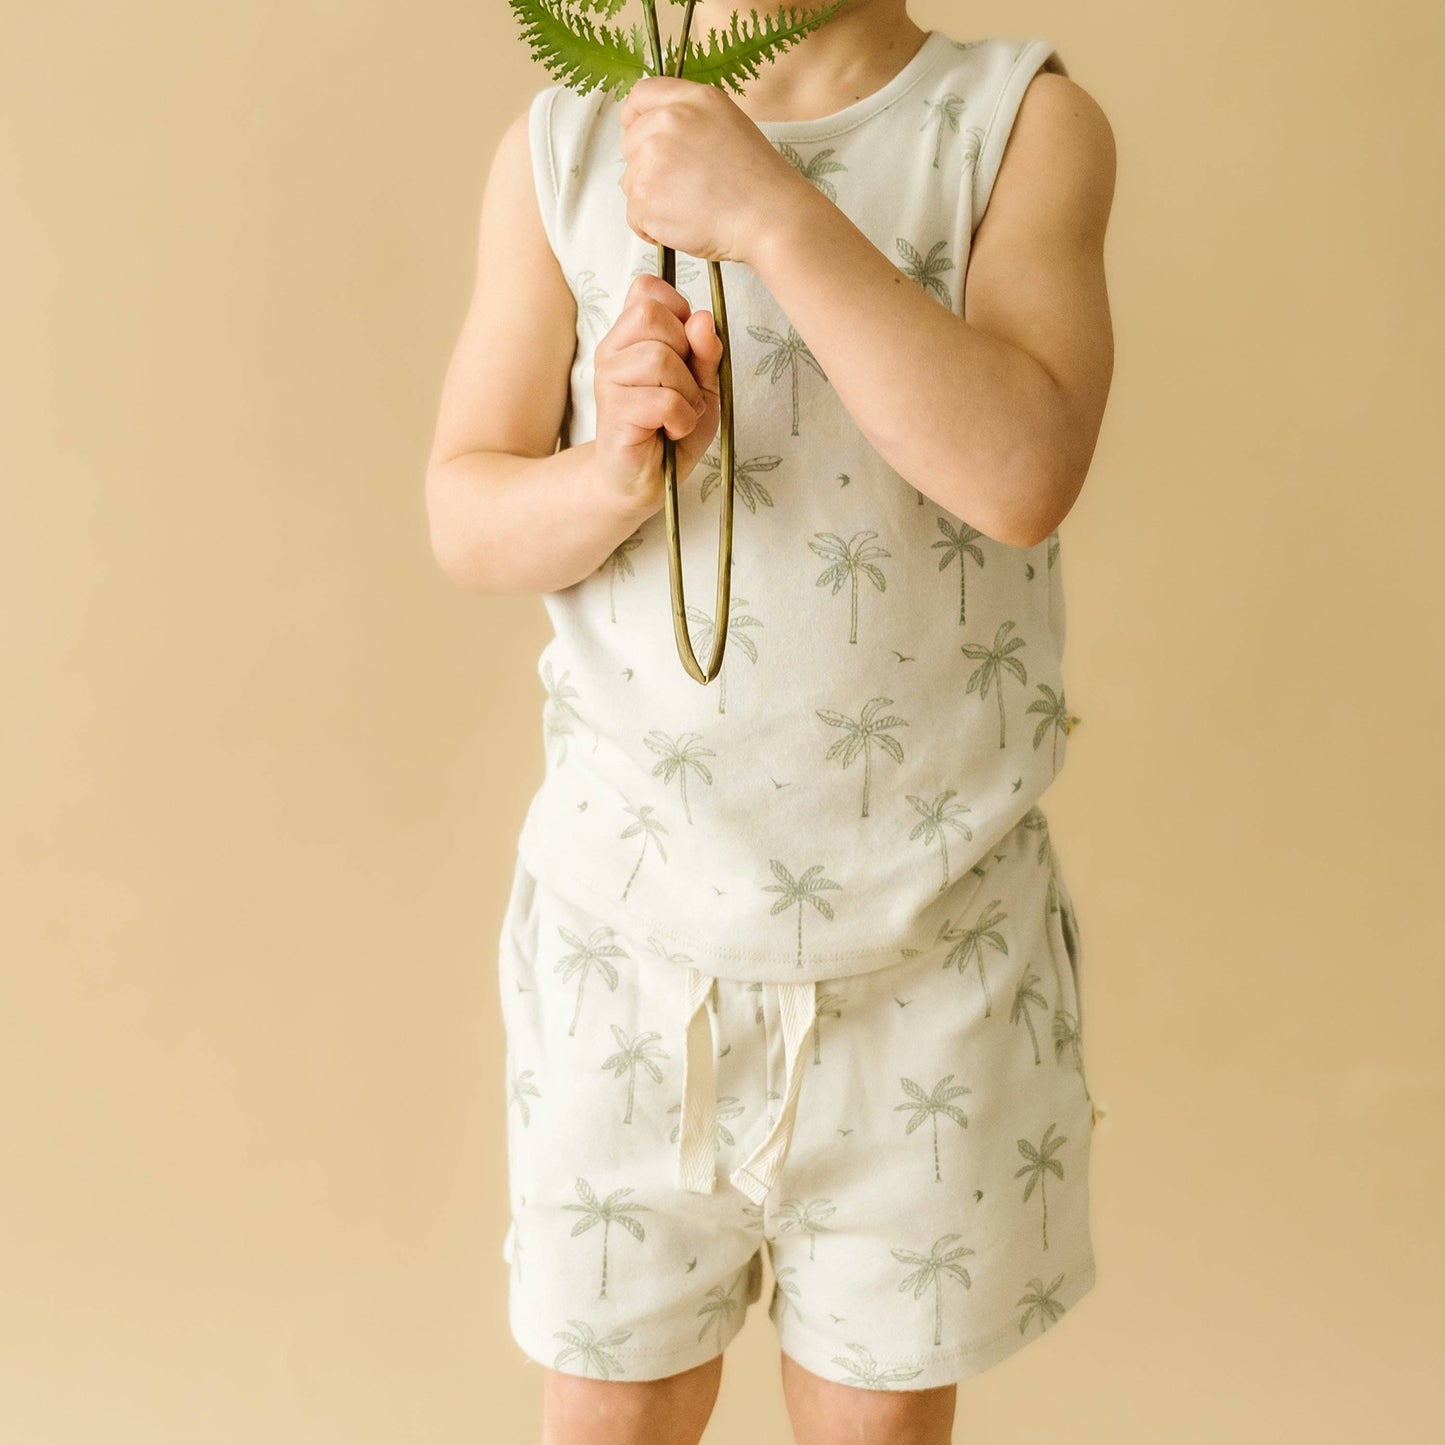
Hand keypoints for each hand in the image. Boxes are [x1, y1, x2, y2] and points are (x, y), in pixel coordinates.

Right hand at [592, 273, 724, 514]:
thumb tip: (702, 318)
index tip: (685, 348)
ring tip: (680, 413)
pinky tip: (672, 429)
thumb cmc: (673, 425)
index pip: (646, 289)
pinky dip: (681, 418)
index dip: (677, 311)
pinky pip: (662, 400)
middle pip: (653, 316)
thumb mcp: (704, 382)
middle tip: (684, 387)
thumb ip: (707, 350)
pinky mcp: (612, 414)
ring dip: (686, 392)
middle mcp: (612, 351)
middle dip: (684, 353)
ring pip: (659, 358)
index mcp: (630, 334)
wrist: (649, 479)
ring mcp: (607, 381)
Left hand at [618, 75, 805, 266]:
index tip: (641, 137)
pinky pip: (634, 216)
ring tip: (688, 208)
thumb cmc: (757, 181)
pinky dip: (653, 227)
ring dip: (652, 200)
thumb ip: (689, 118)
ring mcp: (653, 159)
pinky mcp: (646, 197)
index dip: (635, 119)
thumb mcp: (727, 124)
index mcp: (691, 100)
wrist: (768, 217)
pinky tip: (682, 226)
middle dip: (647, 167)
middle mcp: (668, 122)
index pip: (641, 96)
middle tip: (681, 186)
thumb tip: (656, 129)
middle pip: (630, 143)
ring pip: (631, 182)